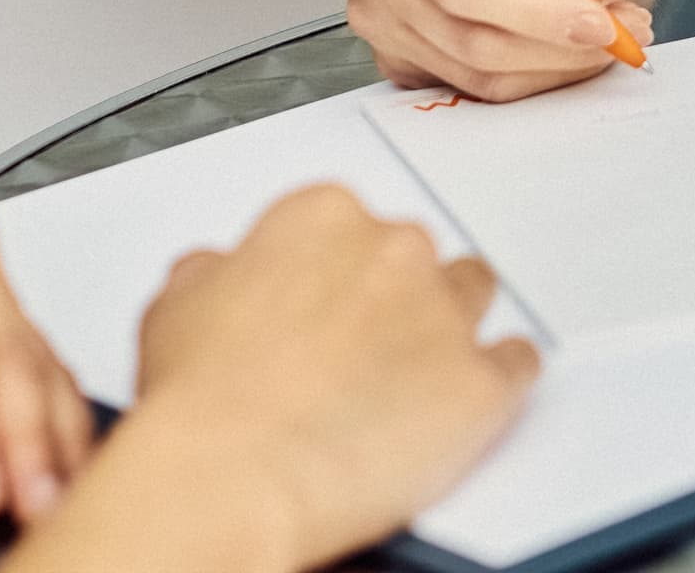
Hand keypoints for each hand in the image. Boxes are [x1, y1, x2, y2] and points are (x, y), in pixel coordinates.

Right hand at [118, 185, 539, 571]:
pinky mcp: (482, 383)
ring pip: (475, 294)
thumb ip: (217, 272)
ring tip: (419, 370)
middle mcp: (394, 250)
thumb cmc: (200, 403)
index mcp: (323, 216)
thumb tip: (222, 274)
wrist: (227, 478)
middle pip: (418, 255)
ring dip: (451, 325)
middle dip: (396, 295)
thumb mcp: (176, 305)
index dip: (339, 270)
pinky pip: (518, 363)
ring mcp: (445, 313)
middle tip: (363, 347)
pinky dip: (499, 379)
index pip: (354, 224)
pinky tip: (468, 397)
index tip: (331, 299)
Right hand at [335, 0, 657, 101]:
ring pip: (481, 73)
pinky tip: (564, 41)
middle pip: (470, 37)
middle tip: (624, 26)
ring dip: (557, 62)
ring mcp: (381, 18)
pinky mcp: (401, 57)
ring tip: (605, 24)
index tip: (600, 22)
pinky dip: (535, 75)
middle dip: (560, 43)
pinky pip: (477, 90)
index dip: (535, 10)